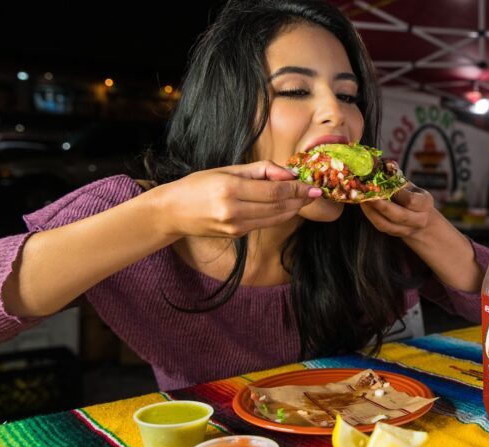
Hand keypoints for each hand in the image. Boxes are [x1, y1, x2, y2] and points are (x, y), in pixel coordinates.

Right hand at [155, 160, 320, 237]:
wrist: (172, 212)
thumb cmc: (198, 185)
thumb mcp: (227, 169)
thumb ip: (260, 170)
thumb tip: (288, 173)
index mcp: (230, 188)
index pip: (274, 191)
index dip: (297, 189)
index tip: (313, 185)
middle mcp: (233, 210)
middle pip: (278, 207)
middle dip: (300, 200)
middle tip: (316, 192)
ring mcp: (235, 226)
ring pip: (275, 218)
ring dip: (294, 209)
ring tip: (306, 199)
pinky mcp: (236, 235)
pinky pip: (264, 223)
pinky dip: (279, 215)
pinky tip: (287, 207)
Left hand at [360, 183, 434, 239]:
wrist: (421, 219)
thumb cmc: (413, 196)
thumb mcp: (410, 185)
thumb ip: (398, 176)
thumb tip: (386, 163)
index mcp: (425, 204)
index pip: (411, 201)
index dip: (397, 194)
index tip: (385, 184)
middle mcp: (419, 220)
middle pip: (399, 216)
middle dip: (381, 205)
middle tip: (366, 193)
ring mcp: (406, 229)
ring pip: (386, 224)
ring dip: (371, 211)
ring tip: (361, 198)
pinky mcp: (394, 233)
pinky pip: (380, 226)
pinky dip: (370, 215)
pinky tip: (363, 205)